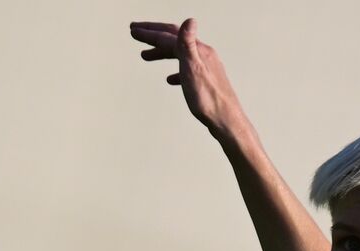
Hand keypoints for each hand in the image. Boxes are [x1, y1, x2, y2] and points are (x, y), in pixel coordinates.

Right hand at [130, 18, 248, 141]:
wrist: (225, 120)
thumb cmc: (209, 99)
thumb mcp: (194, 69)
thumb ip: (188, 44)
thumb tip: (189, 20)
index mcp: (198, 51)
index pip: (169, 36)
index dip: (150, 32)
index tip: (133, 30)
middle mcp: (203, 55)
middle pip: (174, 40)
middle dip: (154, 35)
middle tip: (136, 32)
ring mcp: (205, 68)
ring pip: (179, 55)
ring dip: (161, 52)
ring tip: (146, 56)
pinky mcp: (206, 82)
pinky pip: (187, 71)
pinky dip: (175, 71)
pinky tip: (170, 79)